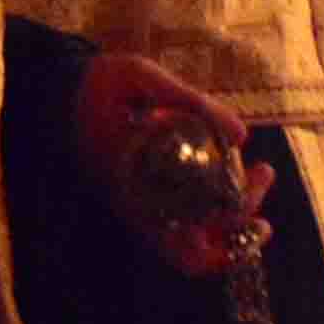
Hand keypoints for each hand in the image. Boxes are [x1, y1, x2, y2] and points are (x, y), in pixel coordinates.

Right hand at [74, 50, 274, 277]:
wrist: (60, 95)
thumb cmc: (98, 84)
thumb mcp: (140, 76)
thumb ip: (189, 101)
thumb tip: (242, 134)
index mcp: (132, 186)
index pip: (186, 237)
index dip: (229, 229)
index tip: (258, 200)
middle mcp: (136, 209)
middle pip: (195, 247)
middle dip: (239, 218)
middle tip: (263, 172)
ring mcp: (138, 210)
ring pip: (191, 244)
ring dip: (231, 218)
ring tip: (259, 173)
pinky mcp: (141, 202)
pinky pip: (183, 225)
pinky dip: (215, 209)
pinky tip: (233, 172)